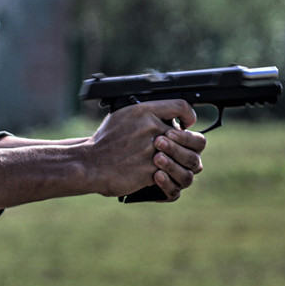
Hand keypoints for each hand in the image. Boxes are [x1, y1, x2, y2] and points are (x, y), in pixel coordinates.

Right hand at [87, 99, 205, 201]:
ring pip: (190, 160)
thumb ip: (147, 115)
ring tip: (175, 164)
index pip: (181, 105)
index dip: (189, 115)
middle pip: (194, 138)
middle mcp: (153, 129)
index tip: (187, 123)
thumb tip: (167, 118)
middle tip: (185, 149)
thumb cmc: (105, 141)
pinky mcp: (152, 172)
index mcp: (145, 111)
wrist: (90, 163)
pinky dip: (171, 179)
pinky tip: (163, 177)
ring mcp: (154, 151)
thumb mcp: (123, 116)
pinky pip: (175, 178)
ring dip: (185, 164)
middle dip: (192, 145)